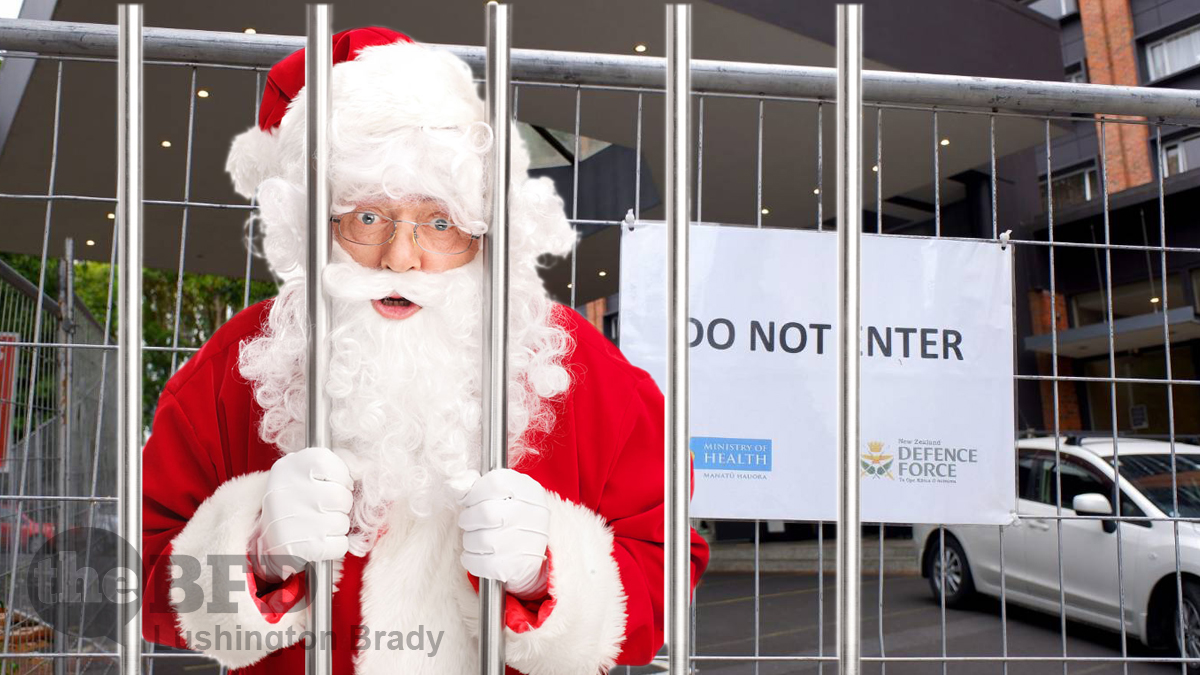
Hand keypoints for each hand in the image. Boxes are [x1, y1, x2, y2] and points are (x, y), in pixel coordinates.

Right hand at [250, 446, 353, 581]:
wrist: (269, 535)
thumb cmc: (298, 498)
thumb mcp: (310, 470)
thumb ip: (341, 461)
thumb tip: (363, 466)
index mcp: (291, 467)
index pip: (333, 465)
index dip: (340, 477)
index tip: (331, 483)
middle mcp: (288, 492)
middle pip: (342, 497)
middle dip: (340, 505)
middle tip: (324, 507)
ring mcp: (294, 521)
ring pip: (343, 522)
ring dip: (337, 525)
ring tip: (318, 523)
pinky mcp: (301, 548)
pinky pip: (340, 545)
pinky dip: (335, 544)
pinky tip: (318, 539)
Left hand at [457, 468, 550, 597]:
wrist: (536, 550)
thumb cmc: (514, 515)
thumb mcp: (508, 492)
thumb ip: (482, 485)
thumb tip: (456, 485)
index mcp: (527, 491)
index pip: (494, 484)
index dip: (474, 493)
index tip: (469, 500)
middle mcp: (530, 514)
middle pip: (485, 513)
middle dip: (468, 518)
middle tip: (469, 521)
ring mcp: (523, 542)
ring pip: (480, 540)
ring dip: (469, 540)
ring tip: (475, 538)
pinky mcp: (514, 566)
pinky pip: (480, 563)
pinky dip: (470, 559)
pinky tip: (475, 554)